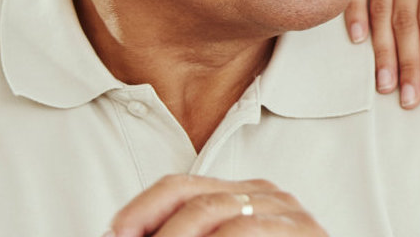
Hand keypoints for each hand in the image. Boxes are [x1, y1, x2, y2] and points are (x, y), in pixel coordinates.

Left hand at [107, 175, 325, 236]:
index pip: (178, 186)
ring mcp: (288, 212)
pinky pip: (249, 229)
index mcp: (238, 194)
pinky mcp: (306, 232)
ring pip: (216, 214)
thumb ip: (181, 235)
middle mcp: (263, 194)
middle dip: (157, 229)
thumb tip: (121, 236)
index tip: (113, 235)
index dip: (141, 210)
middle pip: (194, 198)